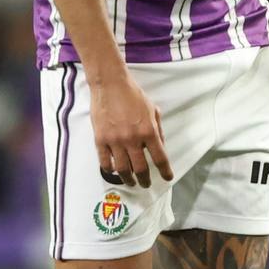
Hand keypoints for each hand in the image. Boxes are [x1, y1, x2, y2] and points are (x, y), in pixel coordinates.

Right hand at [88, 67, 171, 183]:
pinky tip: (114, 171)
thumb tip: (160, 146)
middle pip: (140, 169)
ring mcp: (115, 141)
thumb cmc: (133, 95)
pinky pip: (105, 162)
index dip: (165, 171)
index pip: (160, 158)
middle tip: (146, 184)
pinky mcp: (100, 140)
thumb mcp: (153, 110)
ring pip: (122, 169)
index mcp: (148, 131)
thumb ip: (157, 129)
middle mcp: (133, 139)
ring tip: (131, 182)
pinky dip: (110, 170)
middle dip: (145, 180)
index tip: (167, 178)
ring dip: (128, 179)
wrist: (110, 85)